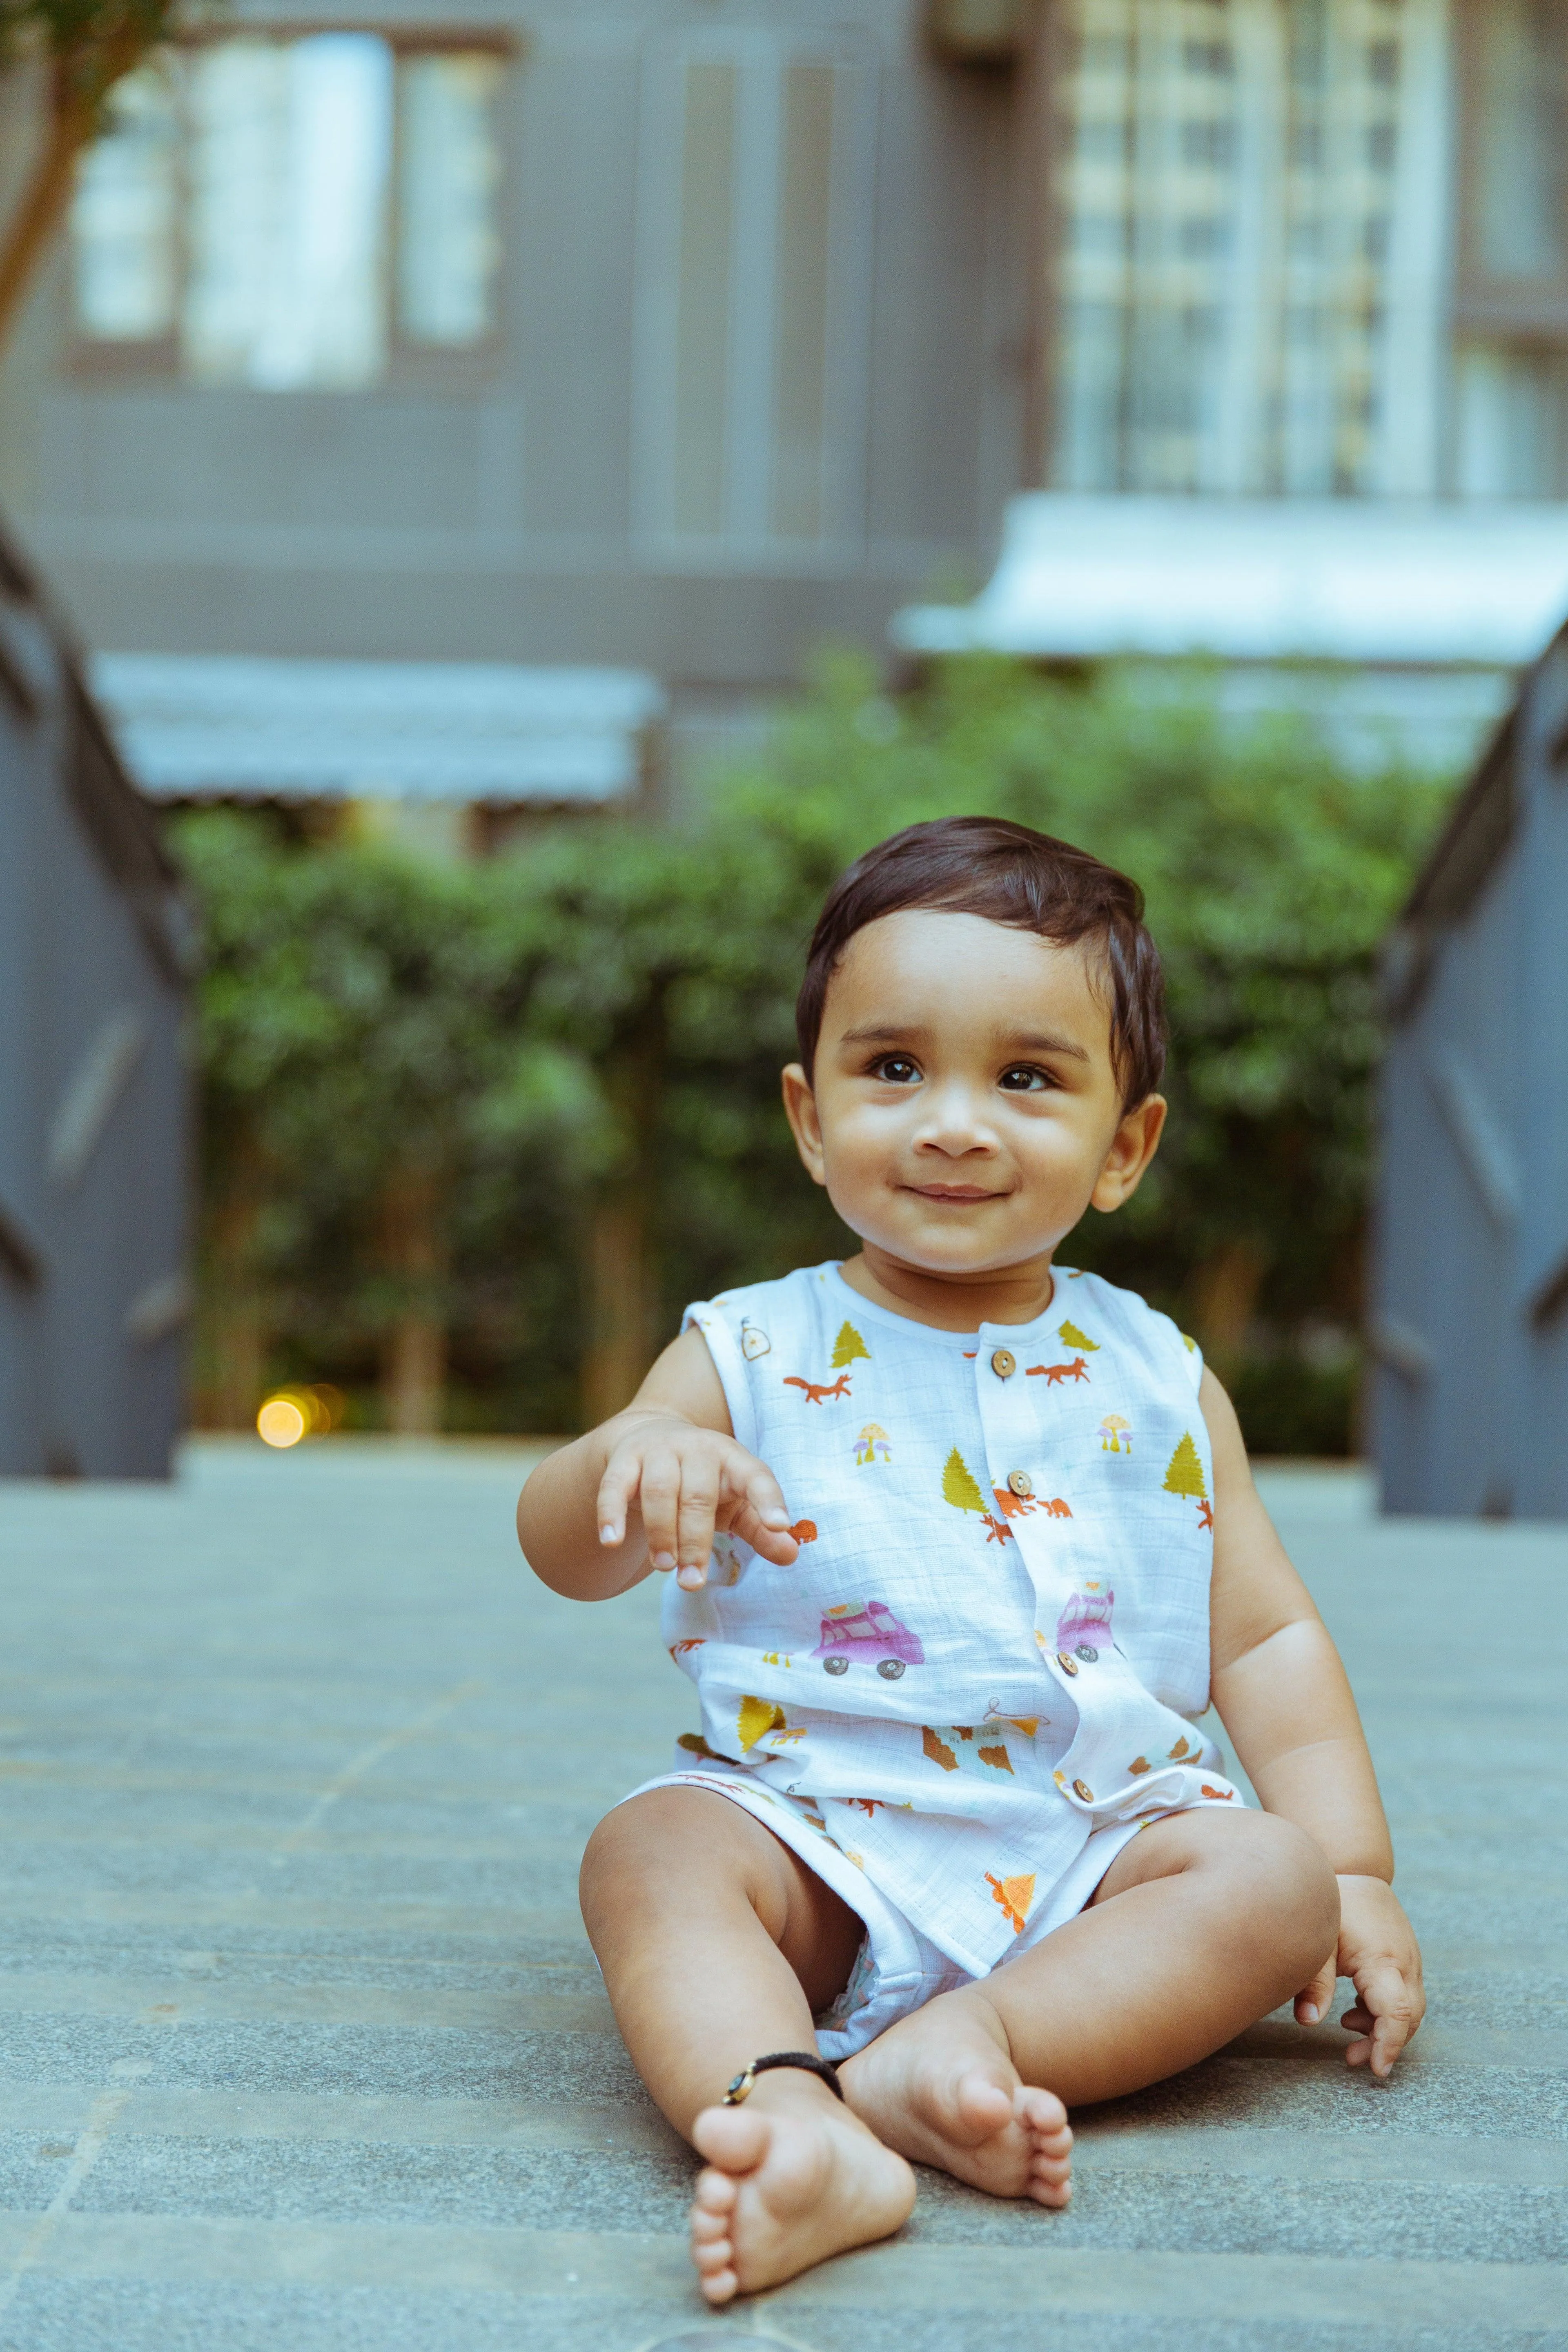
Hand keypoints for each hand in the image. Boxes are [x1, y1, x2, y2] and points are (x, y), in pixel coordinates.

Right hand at [595, 1412, 797, 1587]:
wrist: (652, 1436)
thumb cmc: (705, 1482)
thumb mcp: (735, 1502)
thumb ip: (761, 1529)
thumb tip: (792, 1555)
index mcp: (733, 1459)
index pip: (756, 1477)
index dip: (769, 1501)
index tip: (780, 1525)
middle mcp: (697, 1448)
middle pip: (699, 1496)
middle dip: (695, 1542)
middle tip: (692, 1582)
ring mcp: (658, 1450)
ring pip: (659, 1491)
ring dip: (661, 1533)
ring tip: (664, 1567)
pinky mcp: (624, 1459)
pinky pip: (615, 1486)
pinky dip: (612, 1514)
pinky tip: (611, 1542)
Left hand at [1293, 1874, 1423, 2078]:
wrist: (1355, 1872)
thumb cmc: (1334, 1907)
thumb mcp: (1318, 1942)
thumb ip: (1313, 1982)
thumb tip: (1308, 2022)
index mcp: (1384, 1960)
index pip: (1397, 2013)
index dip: (1388, 2045)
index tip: (1377, 2070)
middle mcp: (1405, 1963)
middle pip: (1408, 2017)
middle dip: (1384, 2043)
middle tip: (1351, 2058)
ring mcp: (1410, 1960)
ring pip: (1409, 2008)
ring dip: (1383, 2028)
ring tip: (1347, 2033)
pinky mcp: (1406, 1958)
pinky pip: (1404, 1994)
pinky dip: (1384, 2011)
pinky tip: (1354, 2011)